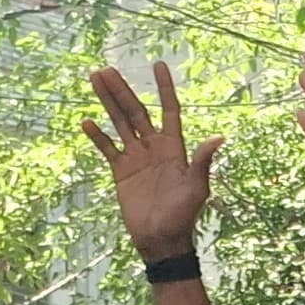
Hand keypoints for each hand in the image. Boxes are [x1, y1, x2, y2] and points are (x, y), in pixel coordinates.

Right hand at [86, 63, 224, 259]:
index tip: (158, 64)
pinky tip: (86, 121)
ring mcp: (136, 158)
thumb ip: (202, 161)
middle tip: (106, 69)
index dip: (164, 88)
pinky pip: (107, 149)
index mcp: (174, 147)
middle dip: (122, 90)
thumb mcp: (197, 188)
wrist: (162, 240)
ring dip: (107, 103)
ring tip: (95, 81)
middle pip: (136, 112)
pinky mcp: (121, 172)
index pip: (169, 109)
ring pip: (120, 124)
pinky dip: (97, 136)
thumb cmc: (183, 216)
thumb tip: (218, 138)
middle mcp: (154, 147)